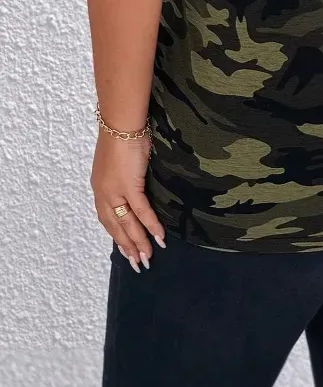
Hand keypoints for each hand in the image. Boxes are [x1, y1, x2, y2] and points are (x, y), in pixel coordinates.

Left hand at [90, 130, 165, 271]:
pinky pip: (140, 210)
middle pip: (115, 226)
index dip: (117, 236)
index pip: (107, 218)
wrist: (121, 122)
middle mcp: (104, 193)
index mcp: (100, 187)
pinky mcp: (129, 185)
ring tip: (148, 257)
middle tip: (138, 263)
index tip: (126, 249)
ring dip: (138, 241)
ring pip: (127, 223)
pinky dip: (150, 225)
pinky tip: (159, 236)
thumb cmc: (122, 135)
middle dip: (127, 246)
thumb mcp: (119, 161)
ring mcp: (115, 190)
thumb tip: (136, 185)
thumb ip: (123, 176)